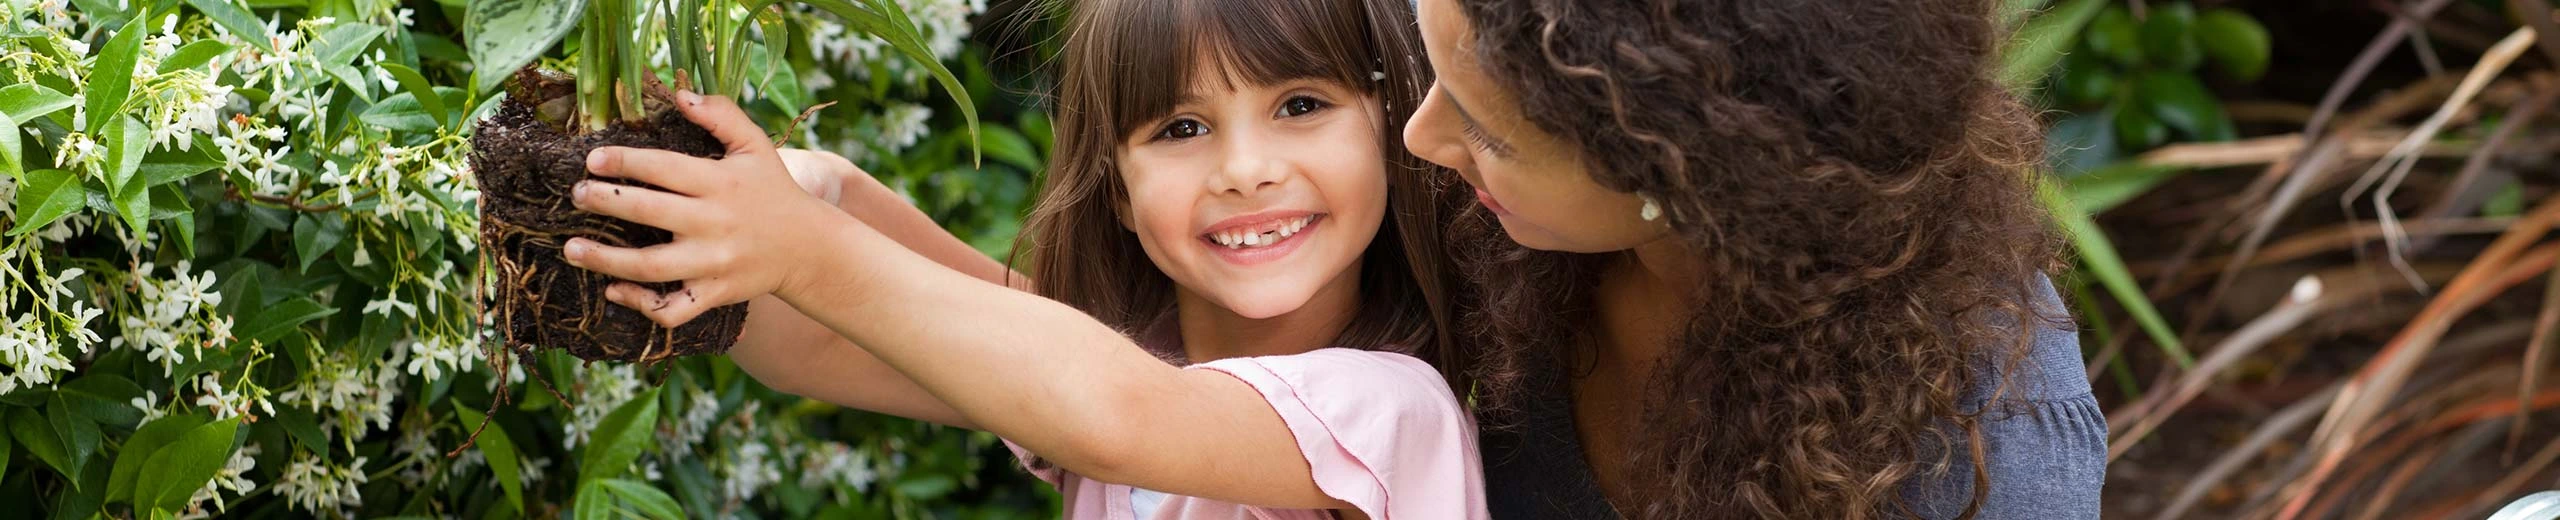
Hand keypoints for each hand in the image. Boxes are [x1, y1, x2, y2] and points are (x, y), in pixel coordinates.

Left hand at [561, 91, 856, 327]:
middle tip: (576, 195)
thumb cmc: (773, 190)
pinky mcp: (715, 293)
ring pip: (651, 266)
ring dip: (606, 259)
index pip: (664, 168)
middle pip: (649, 213)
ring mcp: (714, 262)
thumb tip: (681, 95)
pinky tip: (615, 290)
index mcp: (721, 183)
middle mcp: (715, 223)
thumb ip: (722, 115)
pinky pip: (672, 308)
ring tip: (572, 249)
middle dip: (606, 201)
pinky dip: (641, 304)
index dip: (625, 162)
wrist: (808, 248)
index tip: (592, 159)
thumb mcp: (755, 146)